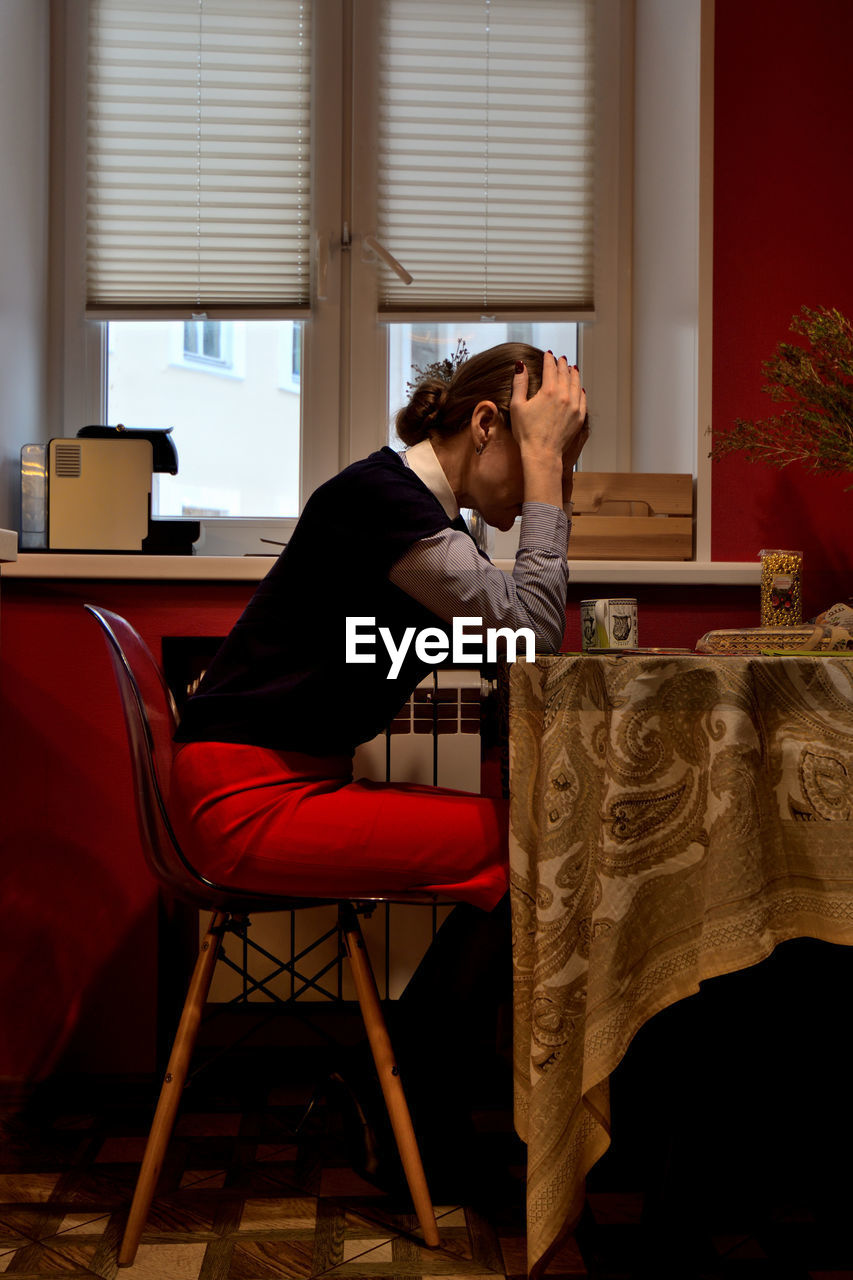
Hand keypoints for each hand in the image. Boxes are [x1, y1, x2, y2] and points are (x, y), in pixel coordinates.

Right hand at [510, 353, 587, 507]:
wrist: (541, 453)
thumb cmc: (526, 432)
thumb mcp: (517, 406)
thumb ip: (519, 384)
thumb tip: (520, 366)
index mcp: (548, 391)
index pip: (550, 368)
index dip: (549, 360)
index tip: (548, 354)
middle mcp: (564, 396)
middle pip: (565, 374)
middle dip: (562, 365)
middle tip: (561, 359)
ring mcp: (574, 407)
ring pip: (576, 384)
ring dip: (573, 375)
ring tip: (572, 369)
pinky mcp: (579, 418)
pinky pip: (583, 399)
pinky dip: (581, 391)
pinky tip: (580, 388)